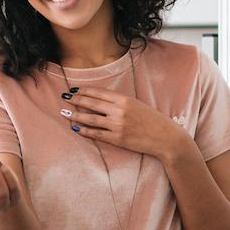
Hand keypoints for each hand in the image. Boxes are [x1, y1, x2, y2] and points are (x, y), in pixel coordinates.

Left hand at [60, 88, 187, 159]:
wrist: (165, 137)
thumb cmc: (152, 120)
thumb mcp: (137, 104)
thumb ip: (119, 102)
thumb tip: (99, 101)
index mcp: (124, 99)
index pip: (99, 93)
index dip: (84, 91)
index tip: (74, 90)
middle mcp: (119, 111)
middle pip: (91, 103)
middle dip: (76, 100)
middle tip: (65, 99)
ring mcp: (117, 125)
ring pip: (90, 119)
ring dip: (75, 115)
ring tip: (64, 113)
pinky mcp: (117, 139)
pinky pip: (96, 134)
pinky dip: (84, 131)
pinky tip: (76, 128)